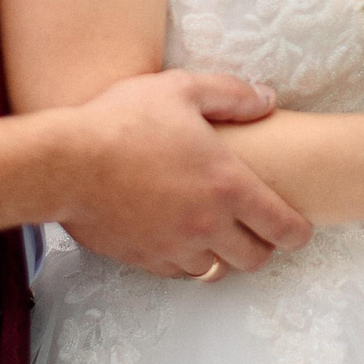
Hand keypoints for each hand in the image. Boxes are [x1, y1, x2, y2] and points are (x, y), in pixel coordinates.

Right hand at [54, 70, 313, 276]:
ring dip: (223, 254)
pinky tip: (179, 238)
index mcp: (227, 186)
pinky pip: (179, 273)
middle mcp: (207, 225)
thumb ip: (232, 95)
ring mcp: (175, 247)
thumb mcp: (182, 90)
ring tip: (216, 231)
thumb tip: (268, 100)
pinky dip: (187, 260)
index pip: (283, 227)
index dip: (298, 231)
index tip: (298, 227)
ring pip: (217, 270)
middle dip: (263, 245)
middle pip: (255, 258)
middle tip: (255, 226)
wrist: (65, 163)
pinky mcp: (145, 259)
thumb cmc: (124, 120)